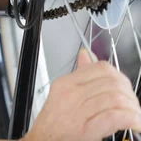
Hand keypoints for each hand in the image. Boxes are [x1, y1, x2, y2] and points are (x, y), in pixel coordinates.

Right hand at [25, 50, 140, 140]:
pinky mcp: (85, 130)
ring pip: (115, 99)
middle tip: (132, 105)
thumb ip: (77, 75)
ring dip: (132, 108)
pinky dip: (130, 119)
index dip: (119, 77)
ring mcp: (77, 112)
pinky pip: (115, 117)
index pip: (100, 68)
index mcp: (65, 84)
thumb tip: (86, 55)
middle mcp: (70, 95)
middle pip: (112, 83)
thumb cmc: (51, 124)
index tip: (124, 89)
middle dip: (129, 95)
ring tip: (135, 116)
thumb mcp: (60, 94)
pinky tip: (134, 124)